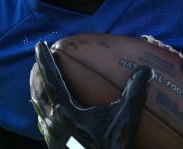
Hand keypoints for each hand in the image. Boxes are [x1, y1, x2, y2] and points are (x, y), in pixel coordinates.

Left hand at [30, 41, 152, 148]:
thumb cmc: (112, 147)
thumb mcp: (125, 119)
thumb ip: (134, 93)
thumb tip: (146, 70)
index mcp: (65, 111)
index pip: (50, 79)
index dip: (44, 61)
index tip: (39, 45)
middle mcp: (53, 122)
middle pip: (38, 91)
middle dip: (36, 74)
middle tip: (37, 60)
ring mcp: (52, 136)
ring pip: (38, 107)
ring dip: (37, 90)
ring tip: (38, 80)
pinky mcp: (55, 145)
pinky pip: (42, 122)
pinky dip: (41, 109)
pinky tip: (47, 111)